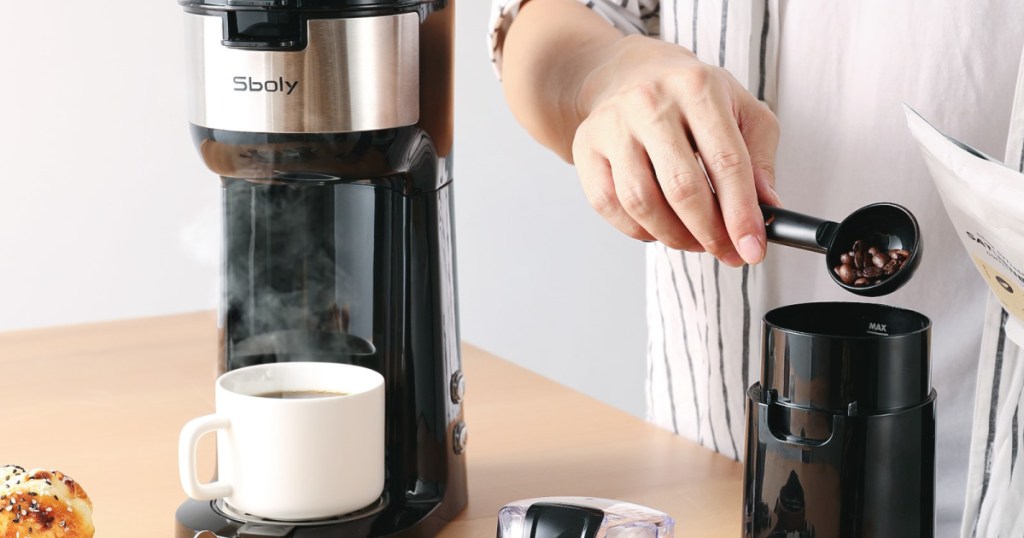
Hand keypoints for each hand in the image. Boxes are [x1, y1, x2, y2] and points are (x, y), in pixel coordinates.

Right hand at [572, 35, 780, 265]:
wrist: (631, 74)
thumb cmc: (691, 98)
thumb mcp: (740, 110)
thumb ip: (758, 157)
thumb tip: (766, 206)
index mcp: (697, 87)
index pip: (726, 162)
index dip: (741, 213)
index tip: (752, 248)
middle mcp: (650, 102)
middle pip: (681, 187)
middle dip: (709, 233)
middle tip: (726, 252)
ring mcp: (612, 125)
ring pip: (642, 202)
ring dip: (674, 236)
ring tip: (694, 241)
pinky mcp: (586, 146)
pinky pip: (609, 205)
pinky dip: (638, 229)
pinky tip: (659, 228)